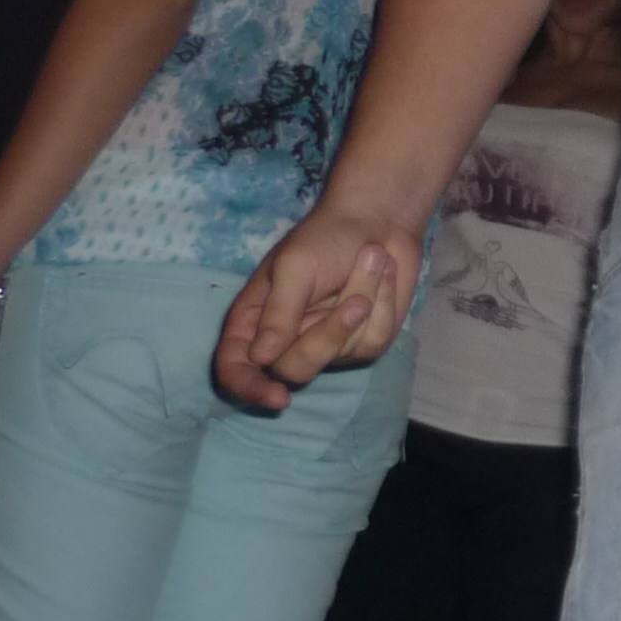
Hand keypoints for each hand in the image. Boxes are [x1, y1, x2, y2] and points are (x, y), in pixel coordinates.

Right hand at [214, 205, 418, 409]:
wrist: (378, 222)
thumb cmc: (325, 238)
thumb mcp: (295, 267)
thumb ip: (279, 312)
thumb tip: (261, 358)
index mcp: (253, 321)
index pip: (236, 369)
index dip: (249, 388)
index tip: (277, 398)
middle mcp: (285, 340)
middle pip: (295, 371)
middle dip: (328, 337)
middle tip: (357, 301)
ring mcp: (327, 344)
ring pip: (341, 354)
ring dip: (363, 301)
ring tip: (370, 261)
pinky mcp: (363, 342)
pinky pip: (374, 341)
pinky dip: (384, 305)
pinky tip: (382, 275)